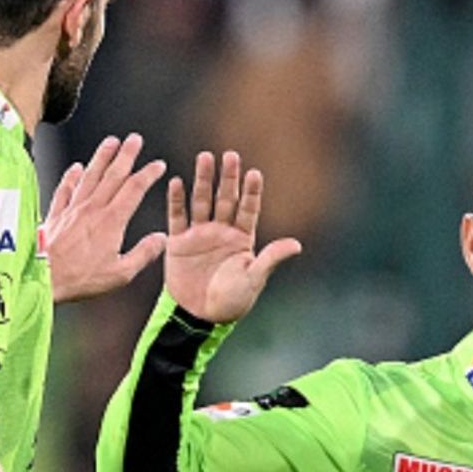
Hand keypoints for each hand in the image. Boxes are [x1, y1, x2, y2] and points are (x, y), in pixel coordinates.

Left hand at [44, 134, 166, 302]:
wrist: (43, 277)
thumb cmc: (79, 277)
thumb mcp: (120, 273)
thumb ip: (143, 254)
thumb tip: (160, 240)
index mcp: (111, 221)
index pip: (134, 189)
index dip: (148, 174)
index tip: (157, 165)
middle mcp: (92, 209)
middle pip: (113, 175)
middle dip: (126, 154)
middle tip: (134, 140)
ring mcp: (72, 209)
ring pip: (90, 176)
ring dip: (102, 157)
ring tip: (110, 143)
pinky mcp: (56, 215)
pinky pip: (65, 189)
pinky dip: (71, 176)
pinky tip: (76, 168)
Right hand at [165, 151, 300, 323]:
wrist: (200, 316)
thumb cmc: (232, 301)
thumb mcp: (253, 279)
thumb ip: (270, 259)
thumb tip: (296, 245)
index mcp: (242, 238)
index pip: (248, 209)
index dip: (251, 192)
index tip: (254, 173)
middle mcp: (222, 231)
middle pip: (225, 198)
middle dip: (228, 177)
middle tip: (230, 155)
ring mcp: (199, 234)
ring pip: (202, 201)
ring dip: (203, 180)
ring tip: (204, 157)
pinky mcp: (179, 243)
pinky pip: (177, 217)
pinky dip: (176, 200)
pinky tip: (177, 182)